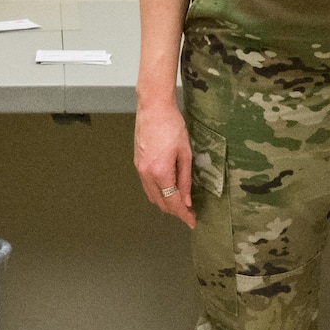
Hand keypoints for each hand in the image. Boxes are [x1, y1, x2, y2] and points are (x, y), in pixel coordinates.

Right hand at [133, 98, 194, 227]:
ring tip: (179, 201)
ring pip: (151, 195)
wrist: (153, 107)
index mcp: (160, 172)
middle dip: (174, 210)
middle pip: (160, 202)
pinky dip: (157, 191)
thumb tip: (186, 200)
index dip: (183, 214)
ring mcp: (139, 168)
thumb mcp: (185, 153)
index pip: (172, 202)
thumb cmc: (172, 126)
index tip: (192, 221)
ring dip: (164, 201)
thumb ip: (185, 179)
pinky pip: (146, 185)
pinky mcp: (137, 162)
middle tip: (189, 212)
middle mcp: (146, 173)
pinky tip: (167, 188)